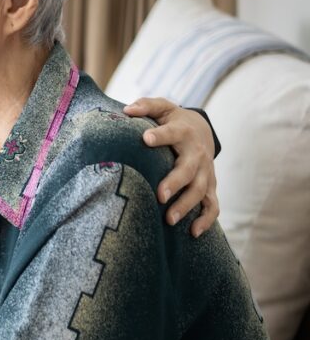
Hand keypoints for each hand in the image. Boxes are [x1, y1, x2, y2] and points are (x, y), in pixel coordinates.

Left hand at [123, 98, 218, 236]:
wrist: (202, 130)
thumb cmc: (173, 121)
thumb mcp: (162, 108)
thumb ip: (146, 106)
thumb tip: (127, 109)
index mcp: (183, 132)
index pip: (172, 132)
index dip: (160, 135)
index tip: (145, 139)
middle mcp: (197, 153)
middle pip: (188, 169)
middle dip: (175, 182)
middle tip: (159, 195)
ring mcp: (205, 172)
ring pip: (200, 191)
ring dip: (186, 205)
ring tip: (169, 220)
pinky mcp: (209, 186)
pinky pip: (212, 205)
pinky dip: (206, 219)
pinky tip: (193, 233)